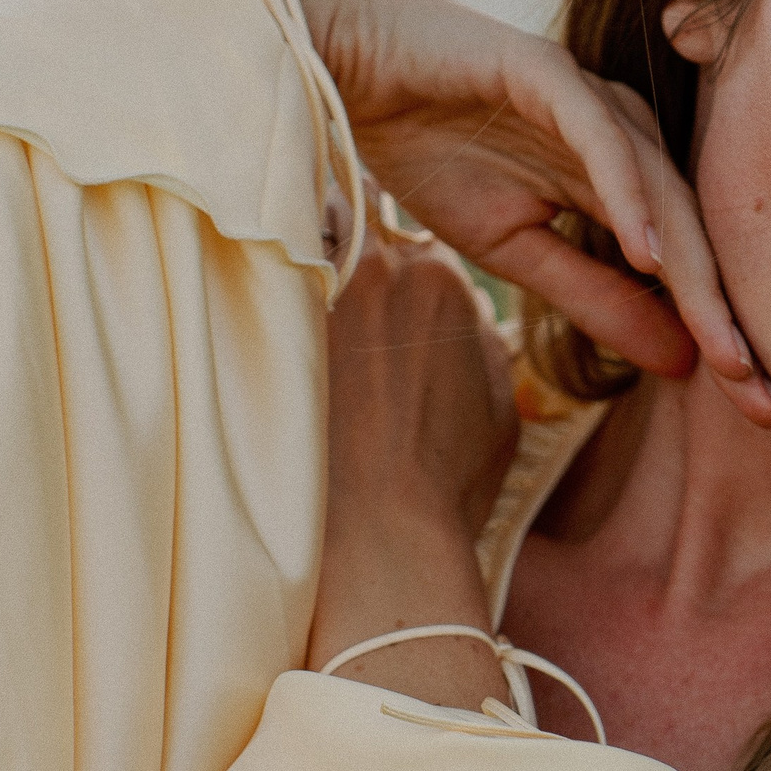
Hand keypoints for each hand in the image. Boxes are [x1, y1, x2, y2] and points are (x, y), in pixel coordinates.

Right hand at [289, 0, 770, 425]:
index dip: (724, 341)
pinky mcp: (551, 73)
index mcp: (625, 179)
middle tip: (769, 404)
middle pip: (696, 239)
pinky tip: (649, 256)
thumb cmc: (434, 151)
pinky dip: (628, 198)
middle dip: (732, 325)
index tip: (764, 415)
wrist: (352, 70)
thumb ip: (600, 300)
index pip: (689, 269)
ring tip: (727, 351)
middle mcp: (626, 137)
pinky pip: (602, 142)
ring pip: (662, 196)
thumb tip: (683, 367)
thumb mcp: (520, 252)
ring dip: (697, 276)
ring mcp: (594, 101)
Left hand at [306, 227, 521, 707]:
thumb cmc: (448, 480)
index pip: (424, 246)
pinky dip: (275, 312)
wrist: (378, 532)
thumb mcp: (501, 408)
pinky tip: (278, 350)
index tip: (404, 307)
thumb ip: (486, 344)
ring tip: (319, 326)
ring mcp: (319, 297)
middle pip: (365, 238)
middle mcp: (377, 271)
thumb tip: (469, 322)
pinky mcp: (270, 331)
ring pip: (312, 257)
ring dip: (318, 280)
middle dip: (364, 266)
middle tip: (358, 310)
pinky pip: (270, 295)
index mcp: (441, 279)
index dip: (414, 277)